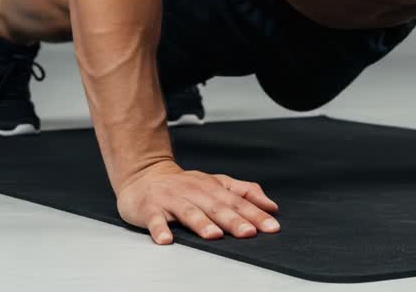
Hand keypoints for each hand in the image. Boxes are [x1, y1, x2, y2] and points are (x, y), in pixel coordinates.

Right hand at [116, 160, 280, 243]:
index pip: (238, 201)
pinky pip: (155, 220)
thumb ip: (245, 192)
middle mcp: (194, 192)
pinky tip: (166, 239)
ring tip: (214, 235)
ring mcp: (172, 200)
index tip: (271, 226)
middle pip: (217, 207)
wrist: (144, 175)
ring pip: (189, 212)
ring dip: (202, 224)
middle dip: (234, 220)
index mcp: (212, 187)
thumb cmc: (184, 184)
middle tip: (248, 232)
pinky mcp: (150, 208)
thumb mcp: (218, 183)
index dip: (256, 213)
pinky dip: (160, 229)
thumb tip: (270, 206)